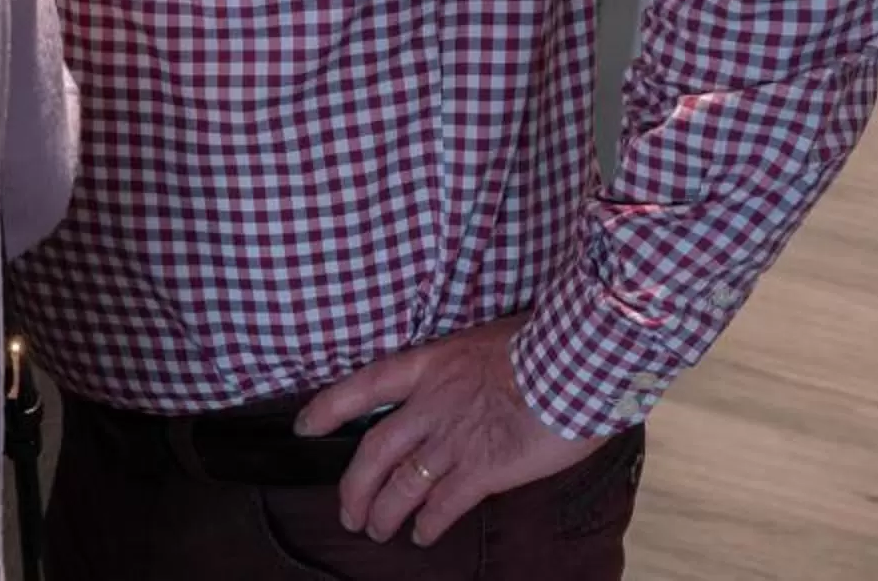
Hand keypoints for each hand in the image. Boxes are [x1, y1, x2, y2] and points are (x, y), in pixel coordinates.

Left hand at [296, 313, 605, 545]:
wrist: (573, 363)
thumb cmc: (540, 344)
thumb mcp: (481, 341)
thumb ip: (459, 369)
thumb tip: (458, 384)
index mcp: (428, 365)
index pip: (363, 386)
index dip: (329, 408)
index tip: (305, 426)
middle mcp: (431, 404)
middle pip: (374, 451)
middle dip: (354, 486)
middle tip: (347, 512)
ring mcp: (455, 439)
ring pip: (403, 483)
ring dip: (384, 512)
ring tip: (375, 530)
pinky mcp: (485, 468)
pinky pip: (445, 503)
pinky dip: (428, 523)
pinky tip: (421, 536)